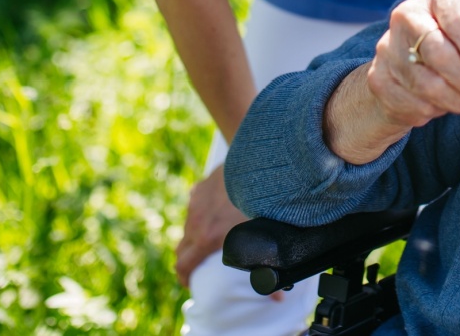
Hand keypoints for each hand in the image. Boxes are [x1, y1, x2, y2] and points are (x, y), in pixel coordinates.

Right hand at [175, 168, 279, 299]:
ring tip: (214, 234)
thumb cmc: (261, 201)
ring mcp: (195, 203)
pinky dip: (202, 213)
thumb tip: (277, 295)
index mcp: (207, 238)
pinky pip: (196, 206)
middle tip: (199, 265)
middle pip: (182, 248)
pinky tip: (220, 209)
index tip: (189, 283)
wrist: (256, 163)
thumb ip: (264, 266)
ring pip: (190, 226)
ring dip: (196, 234)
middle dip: (188, 260)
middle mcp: (196, 221)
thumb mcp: (261, 236)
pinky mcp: (200, 188)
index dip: (184, 278)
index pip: (183, 265)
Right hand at [364, 0, 459, 129]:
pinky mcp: (378, 78)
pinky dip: (435, 110)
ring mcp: (387, 47)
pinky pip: (414, 103)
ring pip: (429, 85)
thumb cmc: (447, 50)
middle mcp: (406, 16)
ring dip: (456, 100)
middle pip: (441, 54)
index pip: (459, 23)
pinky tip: (441, 104)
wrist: (401, 71)